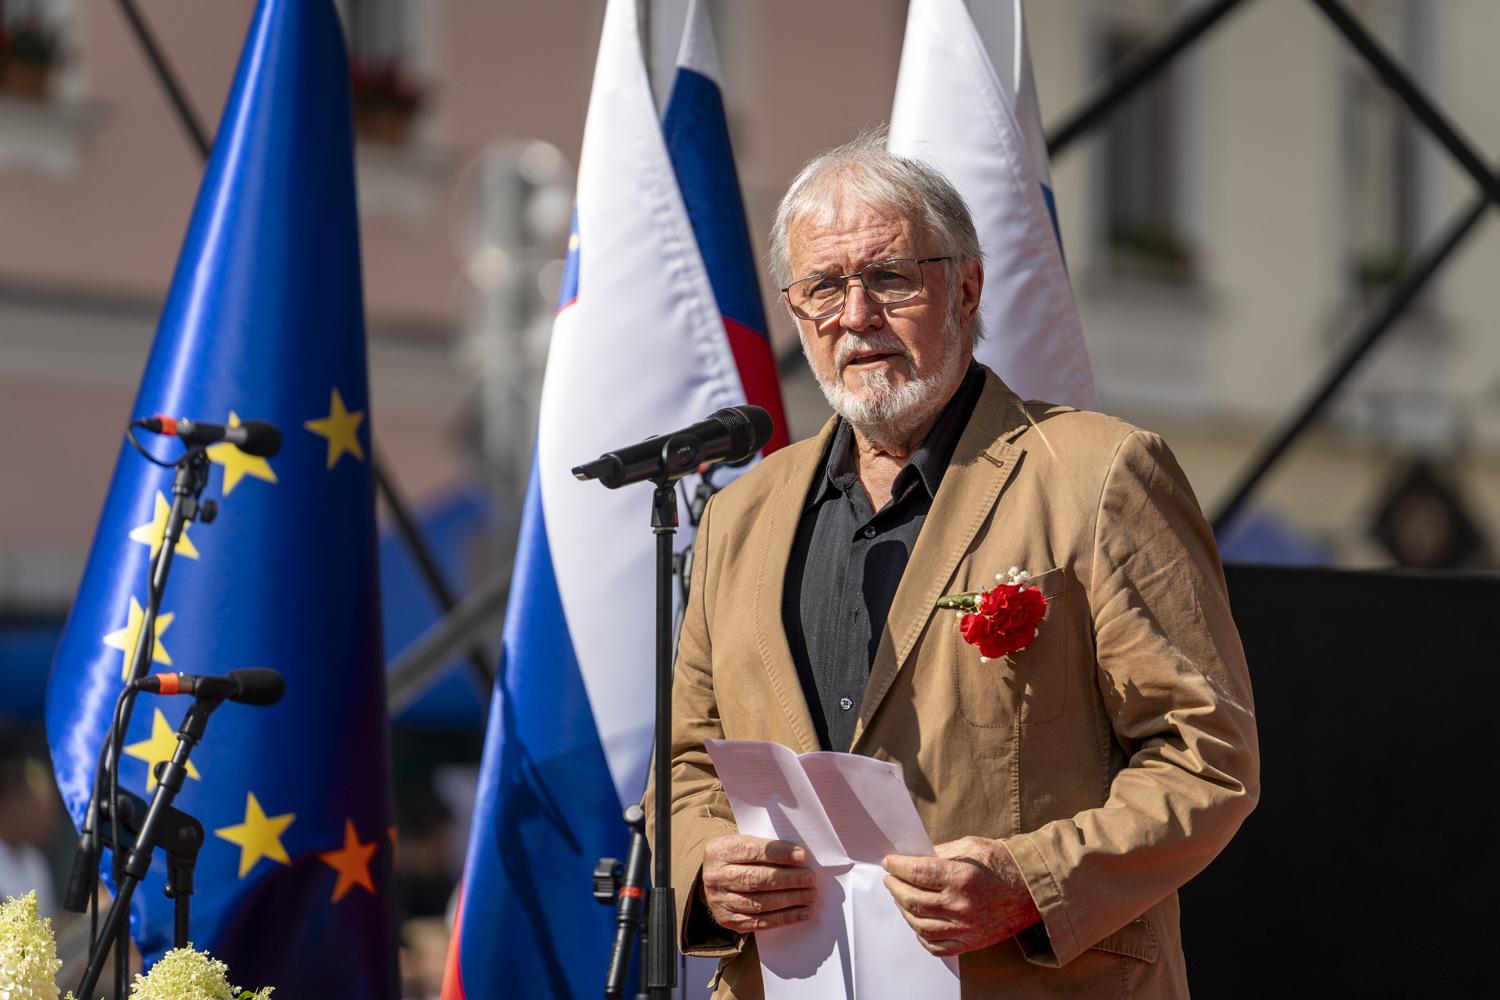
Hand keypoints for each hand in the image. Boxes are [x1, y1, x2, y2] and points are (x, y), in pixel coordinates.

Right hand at [699, 834, 815, 932]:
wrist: (715, 879)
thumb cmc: (739, 857)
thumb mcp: (744, 842)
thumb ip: (766, 847)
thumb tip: (800, 857)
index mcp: (720, 850)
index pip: (751, 850)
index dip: (779, 853)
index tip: (802, 856)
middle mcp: (716, 876)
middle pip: (755, 879)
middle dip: (787, 879)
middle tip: (810, 878)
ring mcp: (720, 901)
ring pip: (758, 903)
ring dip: (789, 900)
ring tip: (809, 895)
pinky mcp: (728, 920)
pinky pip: (759, 922)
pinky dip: (784, 918)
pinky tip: (802, 913)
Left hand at [882, 836, 1040, 956]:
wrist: (1033, 890)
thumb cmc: (1004, 864)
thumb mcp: (972, 846)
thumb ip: (941, 852)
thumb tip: (914, 856)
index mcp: (962, 878)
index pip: (917, 873)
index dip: (897, 867)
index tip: (889, 862)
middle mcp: (961, 906)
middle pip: (913, 900)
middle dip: (895, 887)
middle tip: (890, 878)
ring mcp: (966, 928)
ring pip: (920, 925)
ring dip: (903, 909)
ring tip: (900, 897)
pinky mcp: (971, 942)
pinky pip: (936, 946)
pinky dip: (920, 934)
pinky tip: (916, 921)